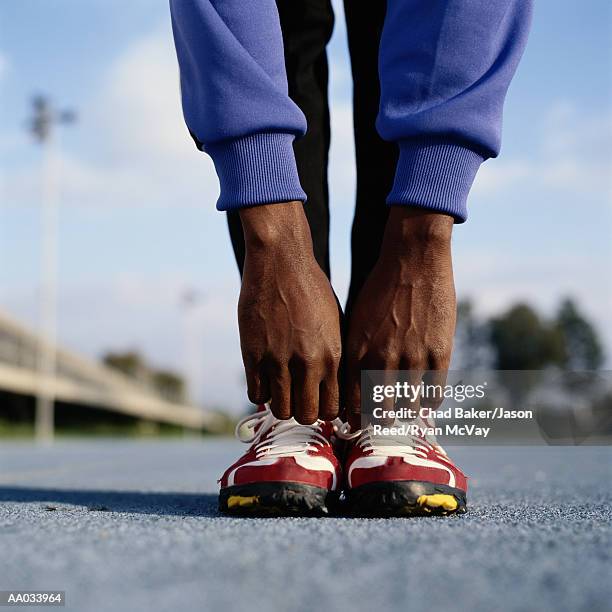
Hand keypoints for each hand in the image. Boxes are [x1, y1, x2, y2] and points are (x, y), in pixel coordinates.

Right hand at [238, 201, 340, 423]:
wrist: (281, 260)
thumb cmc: (312, 289)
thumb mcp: (335, 322)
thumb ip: (334, 356)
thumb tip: (335, 387)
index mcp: (332, 355)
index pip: (333, 408)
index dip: (326, 411)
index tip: (319, 404)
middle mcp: (307, 362)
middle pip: (307, 415)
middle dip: (305, 412)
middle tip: (300, 399)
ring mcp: (278, 360)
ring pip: (281, 410)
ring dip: (282, 404)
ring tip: (282, 389)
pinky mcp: (253, 354)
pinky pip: (256, 394)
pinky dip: (261, 393)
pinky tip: (265, 378)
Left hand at [344, 208, 455, 429]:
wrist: (412, 258)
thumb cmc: (379, 289)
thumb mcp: (357, 320)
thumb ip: (355, 353)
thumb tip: (353, 386)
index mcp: (357, 351)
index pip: (351, 402)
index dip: (354, 420)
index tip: (357, 426)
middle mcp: (382, 359)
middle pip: (379, 412)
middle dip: (379, 422)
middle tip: (382, 424)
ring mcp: (412, 357)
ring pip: (408, 407)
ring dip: (405, 414)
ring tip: (404, 413)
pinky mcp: (440, 352)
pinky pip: (435, 393)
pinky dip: (429, 403)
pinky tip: (425, 400)